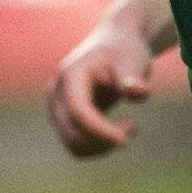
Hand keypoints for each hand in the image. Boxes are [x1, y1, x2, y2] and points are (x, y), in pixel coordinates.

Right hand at [47, 22, 154, 158]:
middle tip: (132, 127)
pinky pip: (77, 146)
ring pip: (73, 145)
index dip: (99, 130)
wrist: (115, 45)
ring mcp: (57, 107)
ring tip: (128, 127)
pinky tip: (117, 129)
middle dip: (104, 140)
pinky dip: (99, 146)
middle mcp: (56, 92)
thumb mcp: (134, 60)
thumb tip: (135, 92)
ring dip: (103, 146)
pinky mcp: (64, 119)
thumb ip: (133, 78)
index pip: (78, 111)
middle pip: (72, 133)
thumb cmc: (125, 51)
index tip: (125, 139)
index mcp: (70, 75)